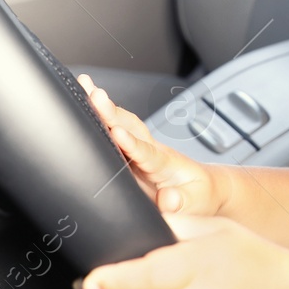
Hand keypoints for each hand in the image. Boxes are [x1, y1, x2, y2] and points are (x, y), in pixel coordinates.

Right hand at [78, 75, 223, 216]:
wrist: (205, 189)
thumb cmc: (201, 195)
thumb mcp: (197, 203)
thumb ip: (182, 202)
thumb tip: (166, 201)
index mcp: (165, 163)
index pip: (146, 152)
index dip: (131, 143)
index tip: (116, 132)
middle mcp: (150, 150)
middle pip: (130, 127)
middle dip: (111, 112)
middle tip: (93, 94)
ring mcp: (139, 151)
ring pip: (121, 124)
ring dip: (103, 107)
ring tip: (83, 85)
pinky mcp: (130, 156)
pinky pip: (113, 134)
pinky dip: (98, 119)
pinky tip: (83, 103)